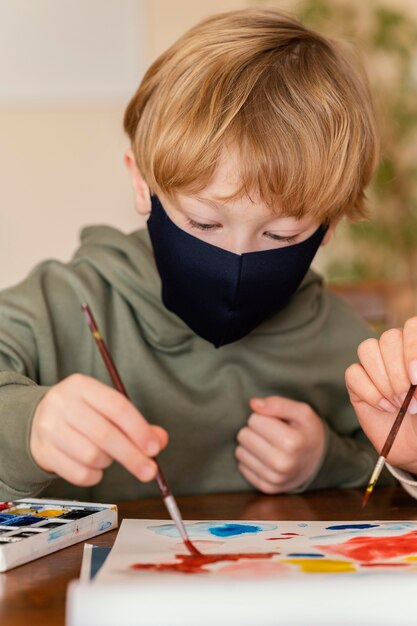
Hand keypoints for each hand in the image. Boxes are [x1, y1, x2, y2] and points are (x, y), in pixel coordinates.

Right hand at [30, 373, 167, 486]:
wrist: (36, 418)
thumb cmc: (83, 413)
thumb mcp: (106, 408)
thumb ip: (136, 423)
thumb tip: (160, 440)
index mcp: (81, 386)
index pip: (116, 406)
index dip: (139, 429)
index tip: (154, 448)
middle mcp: (62, 403)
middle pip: (104, 434)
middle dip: (131, 456)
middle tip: (149, 471)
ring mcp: (49, 428)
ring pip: (91, 455)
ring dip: (108, 462)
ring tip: (108, 456)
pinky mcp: (42, 452)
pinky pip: (78, 474)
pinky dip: (94, 475)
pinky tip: (94, 467)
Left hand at [235, 396, 325, 493]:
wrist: (318, 462)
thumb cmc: (306, 432)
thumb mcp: (301, 412)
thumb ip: (278, 404)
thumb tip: (253, 403)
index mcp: (292, 442)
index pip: (254, 420)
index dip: (263, 417)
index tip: (275, 422)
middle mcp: (283, 463)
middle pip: (244, 436)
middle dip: (254, 431)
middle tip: (270, 433)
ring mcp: (274, 478)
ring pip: (240, 452)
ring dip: (251, 446)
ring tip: (268, 445)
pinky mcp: (267, 488)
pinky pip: (242, 467)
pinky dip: (251, 460)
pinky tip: (266, 458)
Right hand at [346, 318, 416, 473]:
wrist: (415, 446)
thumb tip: (413, 371)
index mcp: (416, 350)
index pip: (412, 326)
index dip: (412, 347)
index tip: (416, 378)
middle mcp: (397, 352)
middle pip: (388, 338)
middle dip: (397, 372)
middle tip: (408, 399)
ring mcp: (375, 366)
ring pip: (367, 349)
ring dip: (383, 380)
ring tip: (397, 403)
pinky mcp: (357, 382)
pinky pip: (353, 373)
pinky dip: (369, 392)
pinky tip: (384, 407)